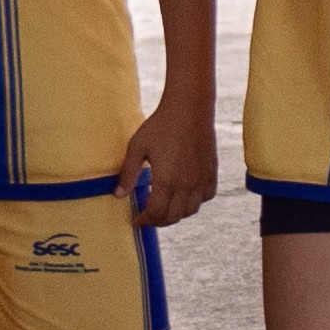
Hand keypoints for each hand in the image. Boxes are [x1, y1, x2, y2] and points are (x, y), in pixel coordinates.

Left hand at [124, 89, 218, 226]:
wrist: (189, 109)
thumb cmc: (160, 125)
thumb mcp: (137, 147)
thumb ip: (128, 173)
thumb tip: (118, 195)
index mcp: (166, 181)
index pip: (155, 213)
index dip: (144, 220)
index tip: (136, 219)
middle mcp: (186, 184)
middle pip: (173, 217)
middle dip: (158, 221)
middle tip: (148, 217)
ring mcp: (201, 179)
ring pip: (191, 210)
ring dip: (176, 214)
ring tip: (165, 207)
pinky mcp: (211, 172)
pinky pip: (206, 197)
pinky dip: (195, 202)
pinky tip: (185, 195)